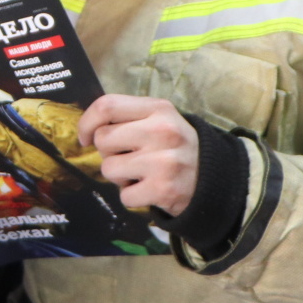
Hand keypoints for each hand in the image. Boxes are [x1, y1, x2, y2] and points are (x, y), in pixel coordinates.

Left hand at [78, 94, 199, 215]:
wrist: (217, 180)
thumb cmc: (176, 148)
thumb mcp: (160, 119)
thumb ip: (128, 117)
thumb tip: (88, 129)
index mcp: (158, 109)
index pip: (107, 105)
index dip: (87, 122)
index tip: (85, 137)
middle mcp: (162, 131)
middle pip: (103, 139)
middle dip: (108, 153)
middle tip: (129, 158)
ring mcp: (163, 161)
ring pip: (109, 169)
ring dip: (119, 177)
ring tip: (141, 174)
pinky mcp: (164, 189)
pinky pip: (124, 196)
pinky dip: (133, 197)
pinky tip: (150, 189)